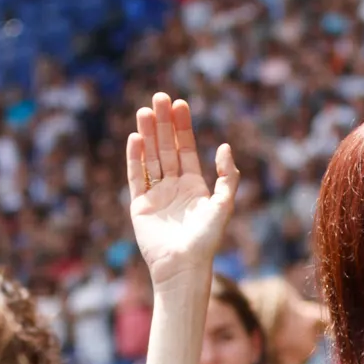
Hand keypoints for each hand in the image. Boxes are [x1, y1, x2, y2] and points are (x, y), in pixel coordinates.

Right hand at [124, 92, 239, 283]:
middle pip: (166, 147)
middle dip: (163, 123)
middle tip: (159, 98)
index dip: (182, 127)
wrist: (183, 266)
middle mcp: (173, 187)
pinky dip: (135, 158)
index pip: (186, 149)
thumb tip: (224, 147)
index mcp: (194, 186)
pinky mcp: (139, 205)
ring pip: (150, 157)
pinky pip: (136, 176)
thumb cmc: (206, 239)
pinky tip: (135, 138)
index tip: (179, 104)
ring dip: (147, 134)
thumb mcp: (224, 205)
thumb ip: (228, 176)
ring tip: (144, 111)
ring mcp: (155, 194)